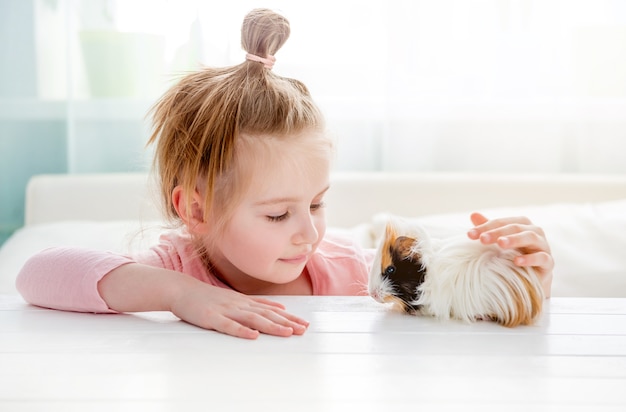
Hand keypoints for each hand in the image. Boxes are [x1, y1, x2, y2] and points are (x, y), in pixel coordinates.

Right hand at [169, 279, 309, 338]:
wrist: (182, 290)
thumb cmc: (208, 297)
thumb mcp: (236, 299)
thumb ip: (257, 304)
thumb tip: (280, 308)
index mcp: (245, 301)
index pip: (272, 311)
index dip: (289, 318)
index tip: (305, 325)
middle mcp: (239, 304)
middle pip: (267, 315)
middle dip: (286, 323)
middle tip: (303, 330)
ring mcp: (226, 310)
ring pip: (252, 319)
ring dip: (271, 326)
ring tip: (287, 333)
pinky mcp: (211, 318)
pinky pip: (228, 325)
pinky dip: (241, 330)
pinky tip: (253, 336)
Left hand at [466, 212, 553, 297]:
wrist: (532, 279)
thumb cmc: (514, 256)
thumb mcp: (499, 243)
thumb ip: (489, 229)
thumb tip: (473, 214)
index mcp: (521, 224)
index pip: (501, 222)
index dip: (485, 227)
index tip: (469, 234)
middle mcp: (534, 232)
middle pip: (515, 227)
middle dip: (497, 232)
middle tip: (482, 239)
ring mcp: (543, 246)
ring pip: (531, 237)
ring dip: (515, 239)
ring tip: (500, 244)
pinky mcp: (548, 262)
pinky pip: (542, 258)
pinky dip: (530, 258)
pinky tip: (517, 261)